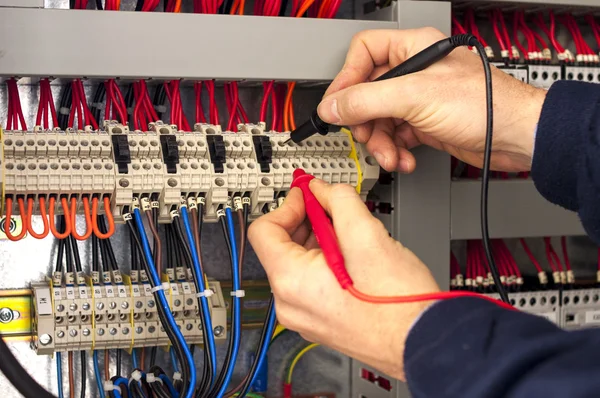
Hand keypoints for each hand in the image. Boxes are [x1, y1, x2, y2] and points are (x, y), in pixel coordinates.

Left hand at [248, 180, 439, 379]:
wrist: (422, 340)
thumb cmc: (398, 303)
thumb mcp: (368, 235)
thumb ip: (339, 201)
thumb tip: (322, 190)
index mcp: (291, 282)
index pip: (264, 231)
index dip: (287, 205)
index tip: (305, 195)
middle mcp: (290, 304)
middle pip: (280, 247)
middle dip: (306, 221)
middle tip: (332, 207)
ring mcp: (305, 316)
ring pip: (297, 265)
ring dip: (319, 241)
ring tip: (351, 235)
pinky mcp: (320, 321)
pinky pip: (311, 284)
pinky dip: (326, 263)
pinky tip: (353, 257)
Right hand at [317, 28, 546, 172]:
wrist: (516, 137)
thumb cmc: (485, 105)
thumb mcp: (415, 97)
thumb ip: (366, 100)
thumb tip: (332, 107)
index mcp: (412, 49)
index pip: (363, 53)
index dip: (347, 78)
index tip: (338, 105)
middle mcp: (413, 73)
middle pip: (367, 93)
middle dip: (365, 121)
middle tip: (366, 135)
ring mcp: (418, 101)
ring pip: (380, 120)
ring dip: (381, 142)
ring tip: (390, 155)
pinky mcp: (425, 125)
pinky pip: (396, 137)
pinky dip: (395, 151)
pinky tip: (404, 159)